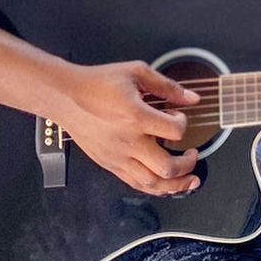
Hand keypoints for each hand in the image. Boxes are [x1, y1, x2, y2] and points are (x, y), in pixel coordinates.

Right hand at [59, 61, 201, 194]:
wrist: (66, 97)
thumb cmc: (98, 83)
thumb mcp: (135, 72)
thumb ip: (167, 85)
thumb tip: (192, 98)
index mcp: (136, 117)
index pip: (175, 131)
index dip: (183, 123)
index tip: (178, 116)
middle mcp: (128, 142)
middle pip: (167, 167)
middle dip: (188, 164)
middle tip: (194, 155)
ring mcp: (118, 157)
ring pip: (152, 184)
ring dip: (175, 185)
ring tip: (189, 180)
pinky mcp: (109, 164)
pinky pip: (135, 184)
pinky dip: (154, 188)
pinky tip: (165, 184)